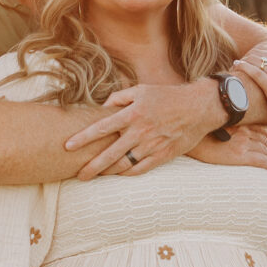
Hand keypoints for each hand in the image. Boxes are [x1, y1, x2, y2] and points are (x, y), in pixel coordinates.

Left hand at [64, 80, 218, 178]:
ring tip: (94, 176)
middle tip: (79, 174)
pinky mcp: (163, 155)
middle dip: (92, 166)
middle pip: (110, 153)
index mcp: (133, 113)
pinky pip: (141, 168)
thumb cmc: (167, 96)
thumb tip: (103, 107)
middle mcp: (140, 131)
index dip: (83, 138)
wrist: (199, 107)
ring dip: (107, 172)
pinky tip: (117, 175)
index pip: (101, 128)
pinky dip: (127, 173)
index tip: (67, 146)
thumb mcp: (142, 90)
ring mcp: (152, 145)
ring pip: (124, 164)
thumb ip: (120, 97)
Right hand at [187, 122, 266, 168]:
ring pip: (265, 150)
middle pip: (265, 141)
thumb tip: (245, 130)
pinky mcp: (239, 156)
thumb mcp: (222, 126)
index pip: (262, 130)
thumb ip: (235, 126)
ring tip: (266, 160)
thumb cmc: (204, 136)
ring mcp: (242, 144)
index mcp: (240, 124)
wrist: (193, 144)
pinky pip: (261, 160)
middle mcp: (243, 133)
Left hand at [233, 48, 266, 156]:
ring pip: (257, 61)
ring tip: (235, 64)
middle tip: (240, 59)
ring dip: (244, 60)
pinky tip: (236, 66)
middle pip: (261, 54)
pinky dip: (244, 67)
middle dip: (249, 55)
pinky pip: (255, 72)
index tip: (250, 56)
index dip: (258, 51)